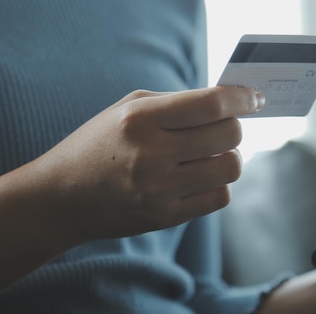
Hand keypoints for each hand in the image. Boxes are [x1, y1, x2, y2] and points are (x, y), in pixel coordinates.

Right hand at [31, 86, 263, 243]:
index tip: (255, 98)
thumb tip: (230, 100)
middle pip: (228, 135)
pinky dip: (218, 182)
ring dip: (229, 155)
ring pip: (230, 167)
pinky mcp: (164, 217)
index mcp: (141, 119)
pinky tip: (200, 175)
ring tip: (211, 152)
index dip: (242, 98)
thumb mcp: (128, 108)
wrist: (60, 198)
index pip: (211, 105)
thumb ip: (178, 101)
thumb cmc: (99, 143)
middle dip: (235, 126)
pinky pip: (219, 196)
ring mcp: (159, 190)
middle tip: (224, 126)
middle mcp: (151, 155)